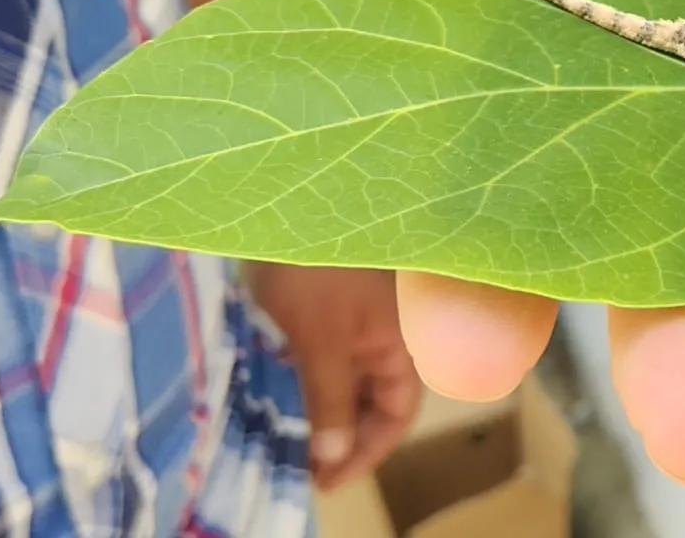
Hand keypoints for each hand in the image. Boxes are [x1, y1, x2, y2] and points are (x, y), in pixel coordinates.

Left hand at [244, 262, 420, 489]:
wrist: (288, 205)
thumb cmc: (313, 269)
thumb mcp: (320, 341)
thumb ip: (330, 400)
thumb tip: (332, 456)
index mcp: (401, 342)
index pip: (397, 413)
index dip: (365, 451)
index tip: (324, 479)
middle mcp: (388, 334)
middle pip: (377, 399)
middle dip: (343, 435)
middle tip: (300, 463)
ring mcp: (361, 320)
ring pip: (352, 380)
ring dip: (324, 410)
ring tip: (288, 435)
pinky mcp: (332, 309)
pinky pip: (331, 358)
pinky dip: (311, 382)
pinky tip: (282, 396)